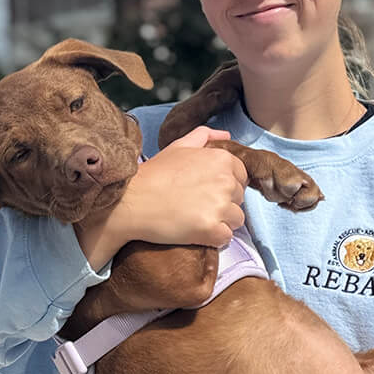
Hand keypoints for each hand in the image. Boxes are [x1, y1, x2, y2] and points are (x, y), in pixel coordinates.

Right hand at [76, 127, 247, 266]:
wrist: (132, 201)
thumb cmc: (154, 174)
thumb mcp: (178, 147)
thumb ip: (204, 136)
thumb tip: (226, 136)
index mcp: (222, 160)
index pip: (241, 177)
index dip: (225, 185)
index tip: (207, 190)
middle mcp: (225, 181)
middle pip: (239, 198)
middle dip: (223, 203)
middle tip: (197, 204)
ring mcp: (220, 206)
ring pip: (236, 219)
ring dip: (221, 221)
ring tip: (197, 219)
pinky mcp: (212, 229)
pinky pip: (226, 237)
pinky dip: (214, 238)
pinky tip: (196, 231)